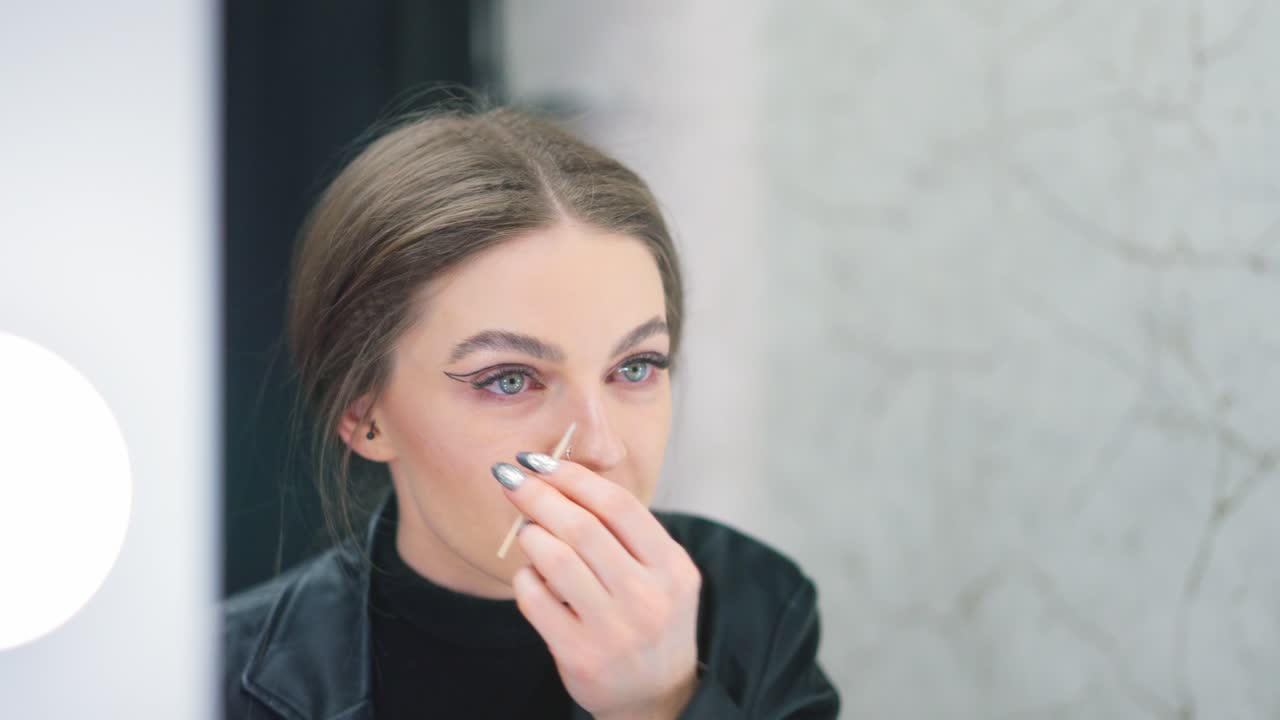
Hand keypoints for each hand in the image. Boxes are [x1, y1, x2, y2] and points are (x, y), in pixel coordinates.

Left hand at [491, 454, 701, 719]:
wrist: (657, 695)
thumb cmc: (652, 617)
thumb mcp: (662, 573)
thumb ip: (626, 532)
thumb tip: (562, 479)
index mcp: (672, 567)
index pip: (618, 506)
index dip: (573, 477)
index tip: (539, 461)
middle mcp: (647, 597)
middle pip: (582, 527)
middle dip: (538, 495)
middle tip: (510, 479)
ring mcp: (614, 630)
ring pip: (556, 560)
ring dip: (531, 535)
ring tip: (527, 531)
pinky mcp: (580, 655)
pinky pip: (536, 601)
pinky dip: (525, 578)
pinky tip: (530, 576)